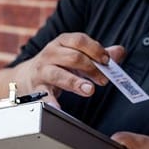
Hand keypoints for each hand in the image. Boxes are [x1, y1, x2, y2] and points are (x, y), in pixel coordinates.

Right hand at [12, 33, 126, 105]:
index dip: (95, 49)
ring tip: (90, 90)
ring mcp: (43, 70)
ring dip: (76, 82)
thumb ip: (98, 53)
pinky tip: (59, 108)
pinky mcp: (37, 88)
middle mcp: (51, 53)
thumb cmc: (59, 63)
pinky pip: (44, 95)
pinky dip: (51, 102)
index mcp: (62, 41)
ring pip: (59, 74)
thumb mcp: (77, 54)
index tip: (107, 61)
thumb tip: (120, 51)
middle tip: (104, 80)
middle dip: (91, 68)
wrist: (28, 75)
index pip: (79, 40)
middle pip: (73, 57)